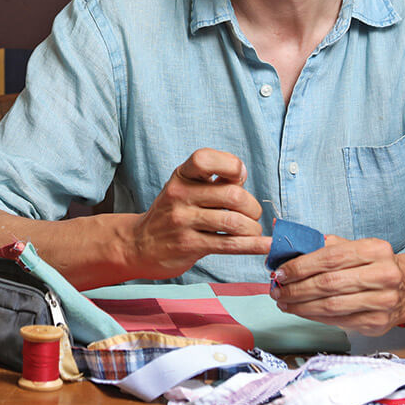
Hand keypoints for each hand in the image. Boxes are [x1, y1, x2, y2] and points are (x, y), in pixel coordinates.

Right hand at [125, 149, 271, 279]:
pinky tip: (265, 245)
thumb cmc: (171, 213)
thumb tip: (242, 174)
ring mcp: (183, 221)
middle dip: (252, 206)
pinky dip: (253, 245)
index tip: (239, 177)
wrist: (139, 244)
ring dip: (252, 228)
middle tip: (252, 213)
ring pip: (234, 222)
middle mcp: (179, 195)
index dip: (229, 164)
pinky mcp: (189, 245)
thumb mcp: (184, 188)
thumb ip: (211, 180)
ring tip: (252, 230)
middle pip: (232, 195)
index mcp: (180, 176)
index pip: (205, 159)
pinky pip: (229, 244)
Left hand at [267, 236, 404, 335]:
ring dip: (301, 306)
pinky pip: (338, 321)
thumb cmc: (371, 265)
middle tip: (277, 290)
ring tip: (285, 302)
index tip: (281, 272)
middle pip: (329, 283)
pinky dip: (315, 317)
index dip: (301, 266)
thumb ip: (322, 247)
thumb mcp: (353, 247)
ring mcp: (383, 301)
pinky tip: (302, 311)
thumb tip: (282, 247)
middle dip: (297, 288)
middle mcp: (383, 274)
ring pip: (331, 305)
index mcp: (375, 249)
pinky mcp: (378, 322)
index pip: (330, 257)